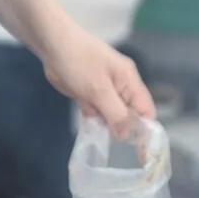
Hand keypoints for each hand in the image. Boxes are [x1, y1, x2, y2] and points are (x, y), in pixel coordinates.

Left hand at [39, 11, 154, 137]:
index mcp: (129, 82)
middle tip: (109, 139)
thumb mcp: (99, 90)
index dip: (145, 132)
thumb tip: (125, 136)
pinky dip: (93, 120)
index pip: (146, 111)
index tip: (140, 153)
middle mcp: (121, 88)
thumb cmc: (79, 62)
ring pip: (112, 118)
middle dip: (122, 129)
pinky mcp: (91, 95)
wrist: (52, 45)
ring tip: (95, 127)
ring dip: (105, 126)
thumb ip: (116, 114)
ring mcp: (106, 92)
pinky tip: (87, 120)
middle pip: (130, 117)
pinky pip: (98, 114)